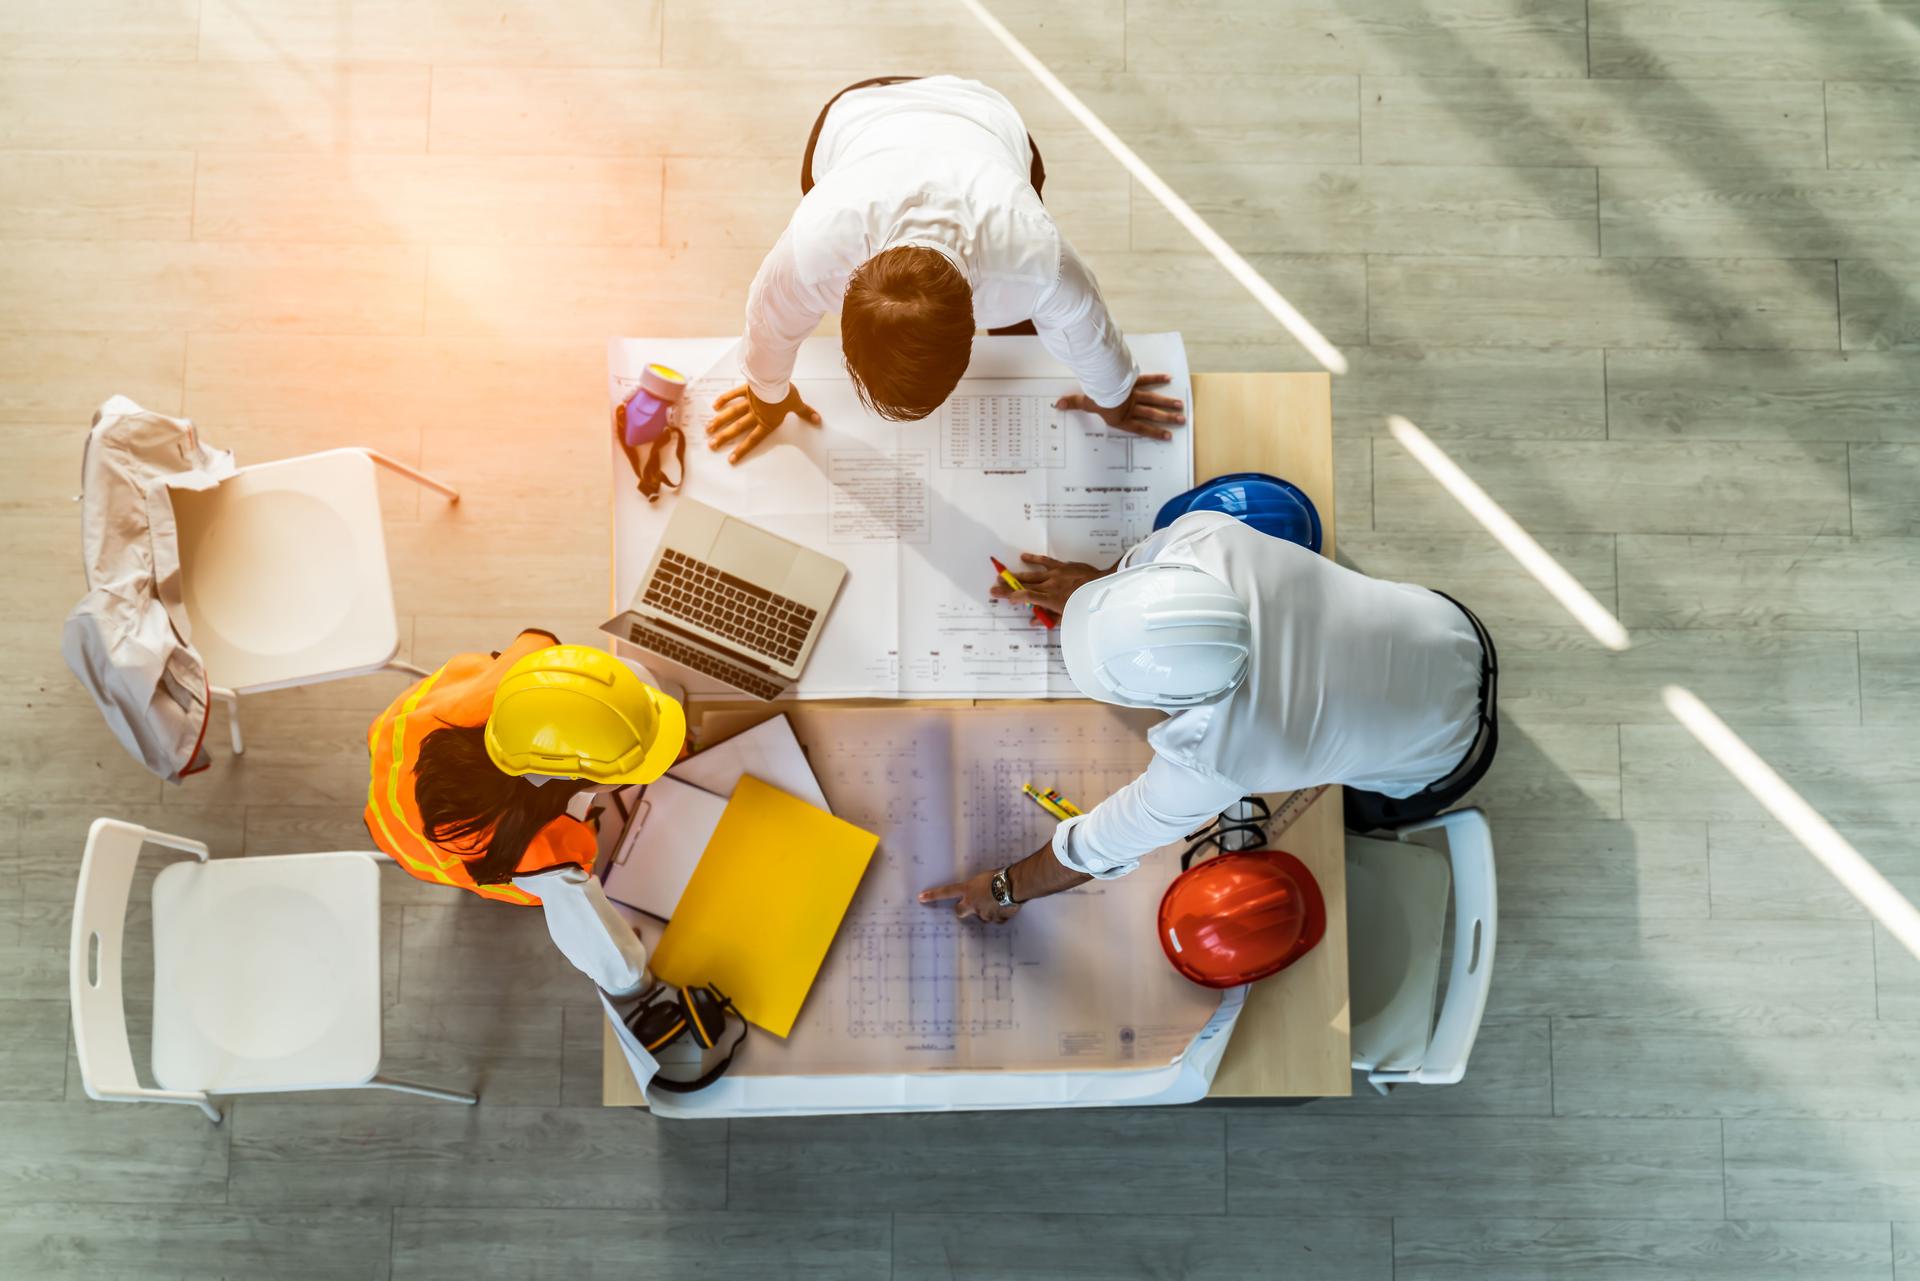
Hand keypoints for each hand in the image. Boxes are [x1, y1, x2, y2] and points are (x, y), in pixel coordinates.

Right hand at [706, 383, 820, 463]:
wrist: (774, 379)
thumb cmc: (785, 393)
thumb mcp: (797, 404)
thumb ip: (805, 413)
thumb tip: (818, 420)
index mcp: (767, 422)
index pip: (753, 440)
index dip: (742, 450)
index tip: (731, 459)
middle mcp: (755, 415)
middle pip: (737, 429)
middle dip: (724, 438)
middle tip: (711, 446)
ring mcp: (748, 402)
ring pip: (731, 414)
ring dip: (719, 422)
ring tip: (707, 430)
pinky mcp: (745, 389)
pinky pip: (733, 396)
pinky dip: (724, 400)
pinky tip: (715, 406)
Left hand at [919, 868, 1019, 924]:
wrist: (1013, 885)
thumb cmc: (1000, 876)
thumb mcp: (983, 878)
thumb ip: (977, 887)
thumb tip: (980, 892)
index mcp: (968, 890)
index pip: (946, 892)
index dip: (933, 895)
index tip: (921, 898)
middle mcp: (972, 904)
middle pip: (960, 912)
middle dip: (963, 910)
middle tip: (970, 906)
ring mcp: (983, 914)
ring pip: (981, 916)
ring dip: (986, 911)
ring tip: (998, 901)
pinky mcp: (995, 920)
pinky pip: (997, 919)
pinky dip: (1000, 915)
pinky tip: (1006, 906)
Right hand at [990, 552, 1108, 614]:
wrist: (1102, 586)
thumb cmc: (1086, 604)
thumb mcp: (1069, 615)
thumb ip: (1049, 617)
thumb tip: (1033, 621)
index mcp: (1052, 599)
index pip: (1027, 597)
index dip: (1013, 596)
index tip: (1003, 597)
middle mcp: (1051, 585)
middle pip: (1024, 586)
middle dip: (1008, 586)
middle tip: (994, 586)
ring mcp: (1055, 574)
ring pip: (1031, 575)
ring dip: (1016, 575)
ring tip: (1003, 575)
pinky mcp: (1062, 566)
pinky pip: (1045, 561)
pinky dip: (1034, 559)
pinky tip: (1023, 557)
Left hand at [1055, 373, 1185, 440]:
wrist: (1106, 383)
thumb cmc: (1097, 396)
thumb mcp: (1084, 402)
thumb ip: (1073, 404)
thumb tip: (1058, 405)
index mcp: (1121, 418)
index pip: (1141, 428)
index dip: (1155, 433)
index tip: (1168, 436)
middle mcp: (1131, 408)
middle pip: (1152, 415)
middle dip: (1167, 419)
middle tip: (1181, 420)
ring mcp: (1134, 394)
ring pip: (1154, 400)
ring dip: (1168, 404)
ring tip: (1181, 407)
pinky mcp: (1134, 381)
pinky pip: (1147, 380)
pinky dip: (1157, 379)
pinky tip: (1169, 379)